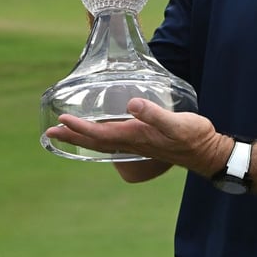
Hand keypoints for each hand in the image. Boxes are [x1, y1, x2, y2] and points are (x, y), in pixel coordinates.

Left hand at [44, 98, 228, 176]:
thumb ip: (154, 114)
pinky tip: (96, 133)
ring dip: (81, 138)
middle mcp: (131, 143)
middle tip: (49, 133)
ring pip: (101, 142)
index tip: (61, 119)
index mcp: (134, 136)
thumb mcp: (175, 123)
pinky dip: (97, 138)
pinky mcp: (142, 142)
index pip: (99, 133)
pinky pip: (112, 141)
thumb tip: (132, 104)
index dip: (79, 127)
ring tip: (64, 133)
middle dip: (72, 136)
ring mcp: (135, 145)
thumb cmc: (193, 137)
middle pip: (94, 141)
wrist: (207, 152)